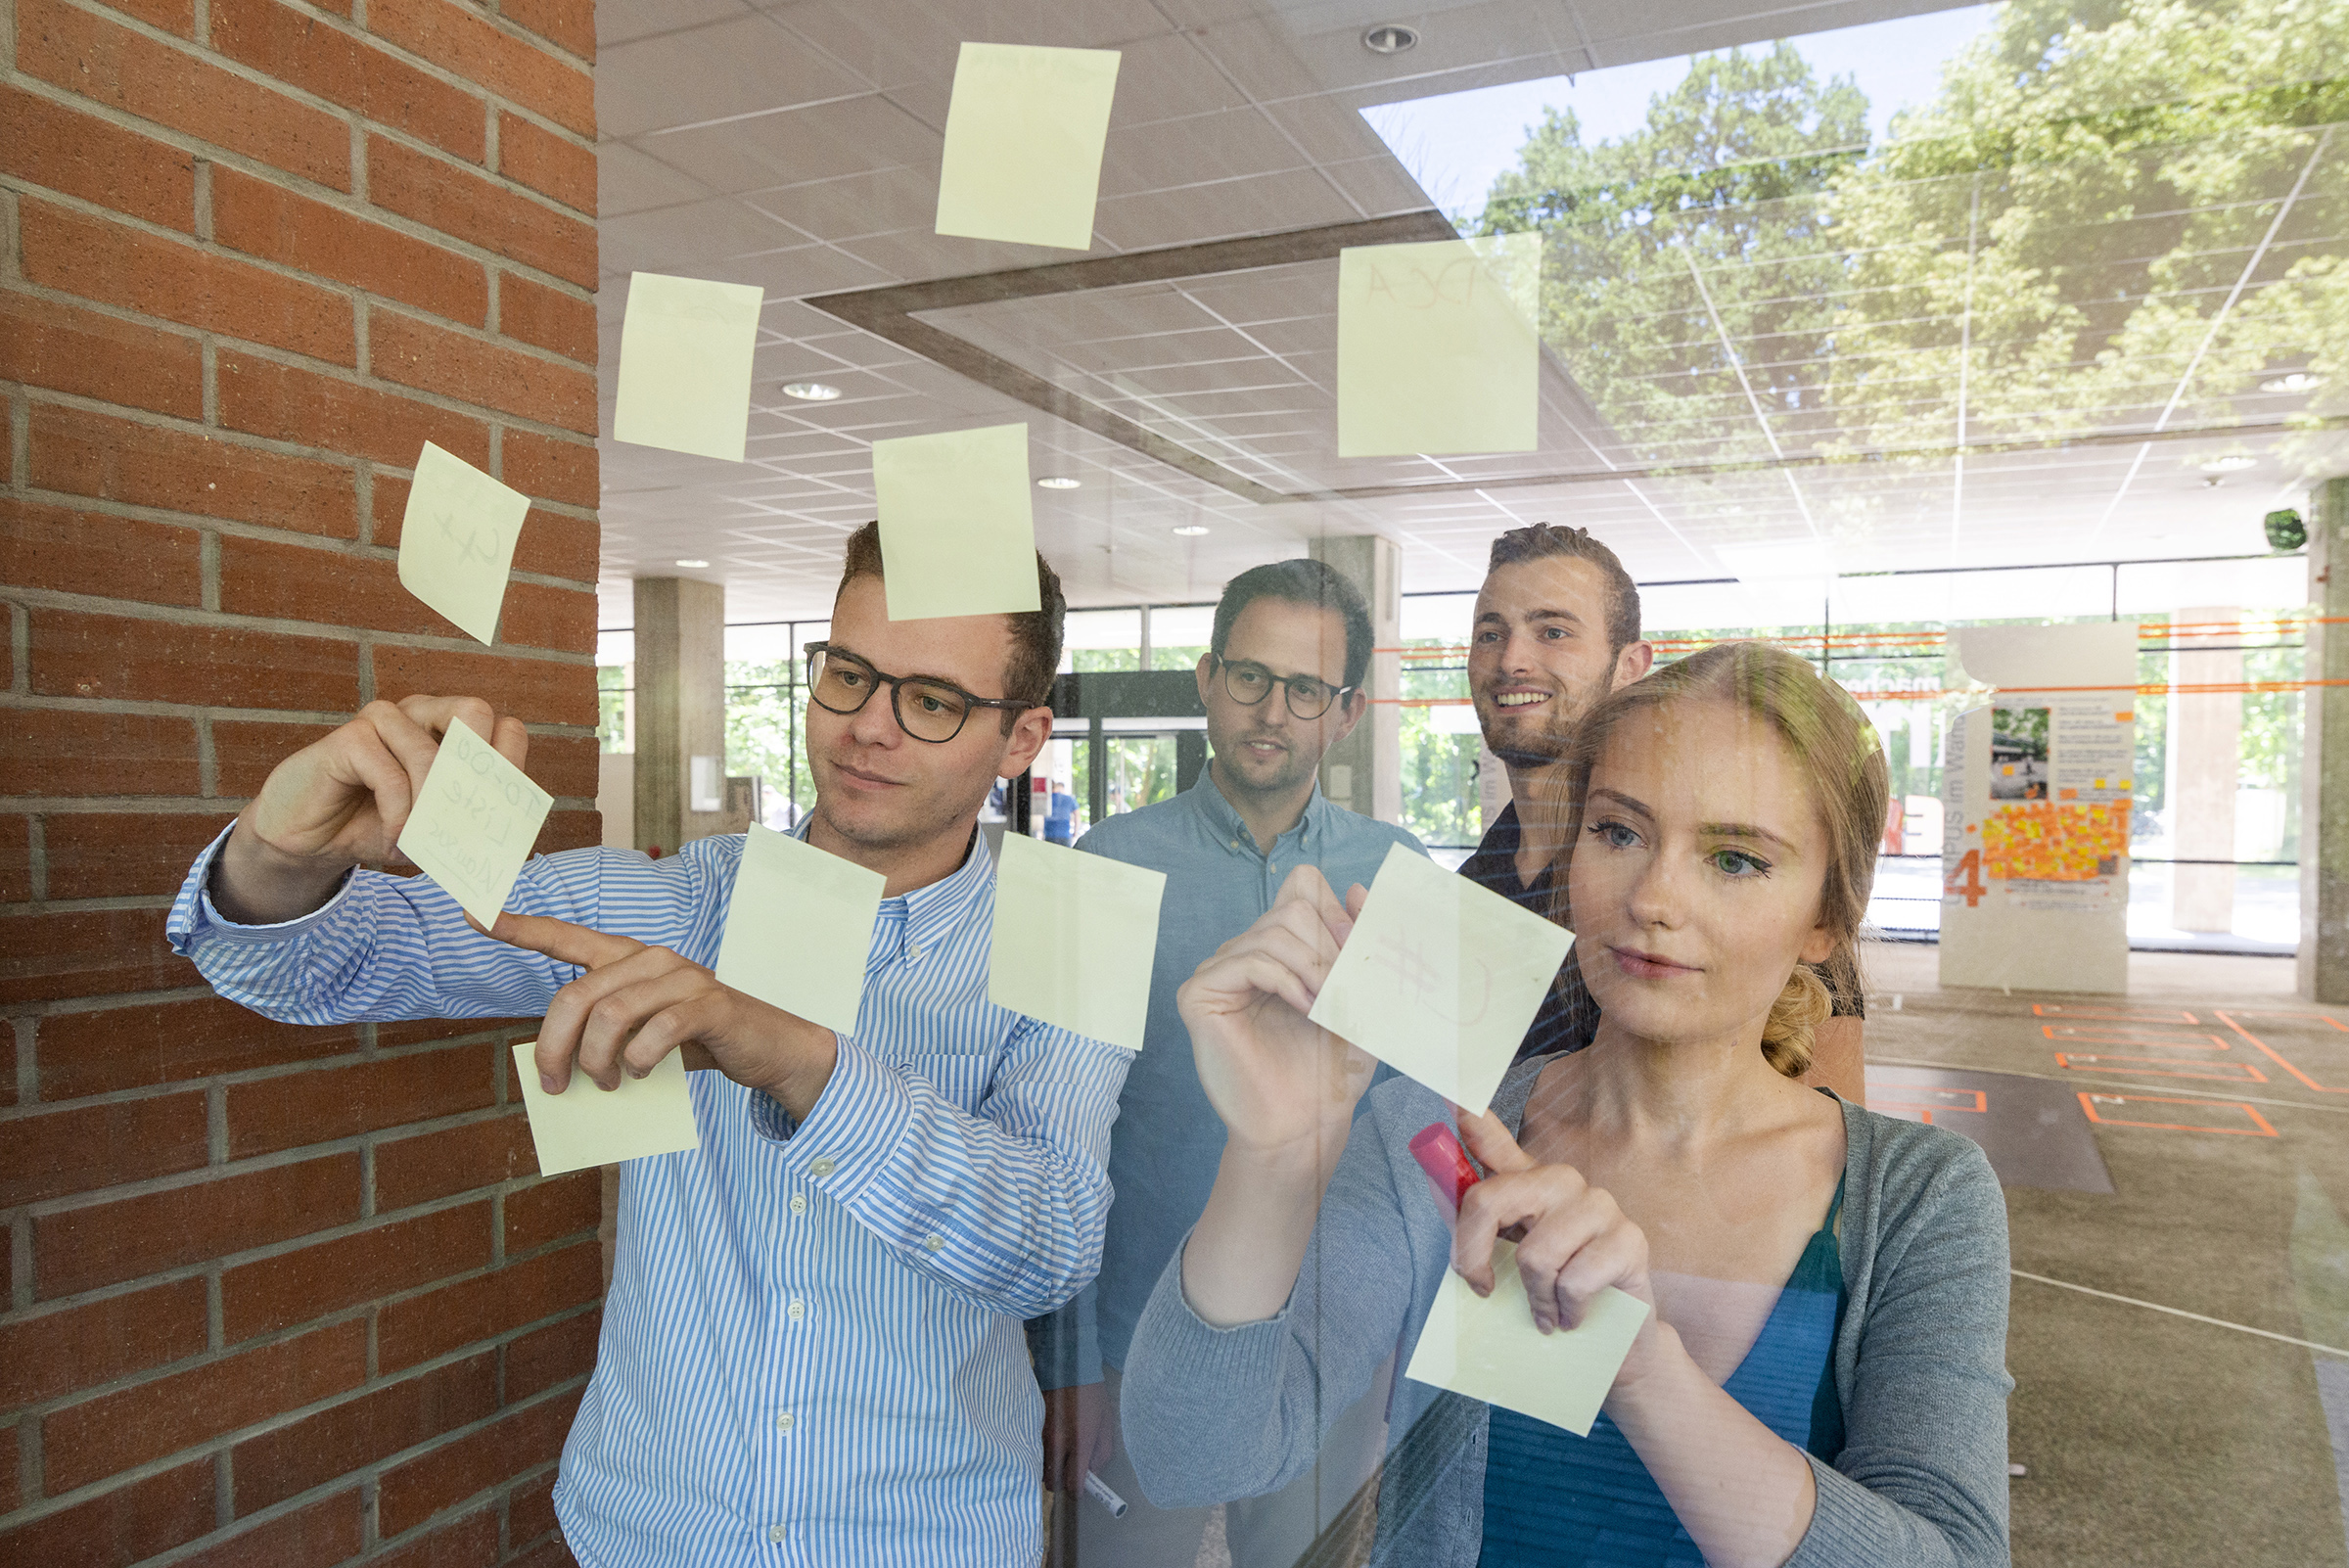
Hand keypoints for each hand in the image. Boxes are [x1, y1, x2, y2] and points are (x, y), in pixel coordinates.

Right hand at [215, 695, 527, 923]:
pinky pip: (391, 776)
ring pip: (430, 754)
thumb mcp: (436, 829)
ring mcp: (384, 719)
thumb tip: (514, 836)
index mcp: (452, 728)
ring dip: (430, 809)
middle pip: (475, 712)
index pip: (507, 729)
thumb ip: (472, 822)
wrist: (312, 840)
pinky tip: (393, 838)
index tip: (499, 818)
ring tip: (419, 841)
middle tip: (465, 817)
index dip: (511, 772)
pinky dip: (399, 816)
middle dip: (477, 771)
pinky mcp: (350, 737)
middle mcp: (422, 712)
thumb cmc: (378, 825)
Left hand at [487, 911, 839, 1120]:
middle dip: (554, 1047)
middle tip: (554, 1085)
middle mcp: (653, 958)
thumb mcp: (642, 1035)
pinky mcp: (709, 1003)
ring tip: (607, 1084)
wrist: (770, 1046)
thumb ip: (605, 1037)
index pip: (566, 937)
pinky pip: (657, 1031)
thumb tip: (558, 1070)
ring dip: (597, 1061)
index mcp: (629, 959)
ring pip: (611, 1014)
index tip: (473, 913)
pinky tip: (642, 1074)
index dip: (518, 927)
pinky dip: (640, 1059)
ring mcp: (683, 976)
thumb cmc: (698, 1041)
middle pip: (577, 996)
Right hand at [1040, 1381, 1113, 1493]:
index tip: (1080, 1488)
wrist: (1068, 1368)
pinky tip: (1051, 1444)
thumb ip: (1102, 1453)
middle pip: (1052, 1482)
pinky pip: (1035, 1452)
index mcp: (1080, 1442)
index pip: (1073, 1484)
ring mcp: (1042, 1435)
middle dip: (1061, 1483)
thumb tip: (1093, 1473)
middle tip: (1069, 1473)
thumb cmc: (1092, 1396)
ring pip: (1040, 1469)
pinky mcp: (1032, 1427)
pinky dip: (1042, 1455)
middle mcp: (1058, 1442)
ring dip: (1050, 1469)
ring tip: (1060, 1458)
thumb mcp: (1106, 1424)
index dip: (1077, 1491)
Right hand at [1176, 865, 1375, 1160]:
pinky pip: (1247, 960)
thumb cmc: (1331, 1069)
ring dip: (1314, 967)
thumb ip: (1361, 941)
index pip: (1301, 886)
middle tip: (1345, 991)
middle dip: (1330, 945)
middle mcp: (1245, 953)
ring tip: (1327, 1007)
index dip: (1334, 909)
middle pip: (1292, 907)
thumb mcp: (1361, 995)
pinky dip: (1285, 979)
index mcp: (1280, 949)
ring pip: (1273, 931)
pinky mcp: (1199, 995)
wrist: (1304, 1124)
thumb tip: (1359, 887)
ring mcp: (1219, 972)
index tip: (1356, 950)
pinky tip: (1303, 1007)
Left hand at [1450, 1109, 1662, 1375]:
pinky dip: (1565, 1311)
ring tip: (1544, 1311)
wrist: (1614, 1342)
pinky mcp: (1629, 1240)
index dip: (1469, 1116)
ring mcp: (1598, 1205)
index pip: (1491, 1138)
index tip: (1448, 1092)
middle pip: (1492, 1199)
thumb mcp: (1503, 1265)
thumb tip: (1438, 1194)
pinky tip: (1573, 1316)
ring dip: (1534, 1298)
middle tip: (1482, 1289)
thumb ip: (1472, 1231)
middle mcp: (1560, 1182)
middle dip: (1472, 1255)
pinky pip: (1574, 1280)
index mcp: (1526, 1182)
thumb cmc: (1550, 1296)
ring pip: (1535, 1254)